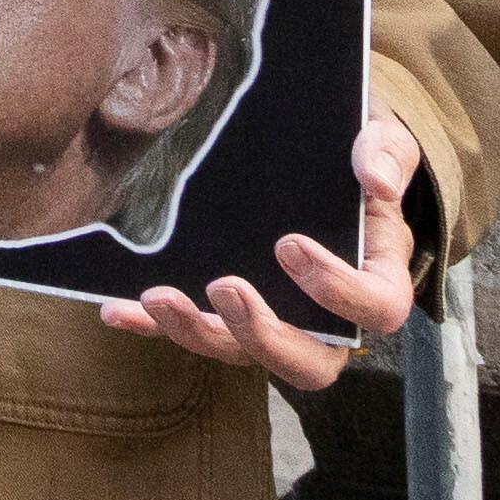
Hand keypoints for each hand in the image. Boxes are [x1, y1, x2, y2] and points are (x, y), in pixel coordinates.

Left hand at [99, 113, 424, 387]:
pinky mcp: (224, 308)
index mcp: (376, 275)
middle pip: (311, 362)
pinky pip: (193, 329)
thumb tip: (376, 182)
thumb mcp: (381, 137)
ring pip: (243, 353)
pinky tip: (115, 309)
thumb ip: (384, 155)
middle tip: (224, 287)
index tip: (288, 245)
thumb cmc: (355, 150)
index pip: (376, 308)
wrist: (317, 153)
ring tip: (157, 297)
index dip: (337, 291)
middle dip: (264, 335)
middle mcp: (329, 314)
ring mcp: (274, 316)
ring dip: (198, 334)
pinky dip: (152, 326)